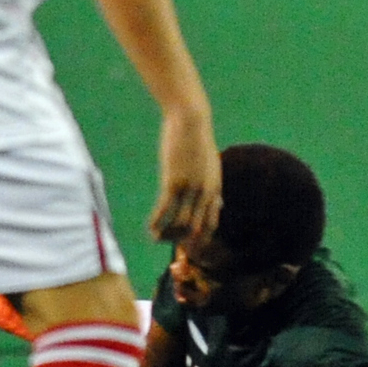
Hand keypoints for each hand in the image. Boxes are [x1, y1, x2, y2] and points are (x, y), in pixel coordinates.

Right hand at [147, 105, 220, 241]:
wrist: (192, 121)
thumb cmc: (198, 143)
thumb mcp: (211, 167)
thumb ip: (213, 187)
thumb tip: (218, 202)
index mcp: (215, 190)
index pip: (212, 224)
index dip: (200, 239)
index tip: (187, 245)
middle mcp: (205, 193)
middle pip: (196, 230)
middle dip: (182, 241)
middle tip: (167, 242)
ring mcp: (190, 189)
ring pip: (180, 225)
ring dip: (166, 235)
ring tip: (156, 237)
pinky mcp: (173, 182)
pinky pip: (164, 211)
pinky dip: (156, 223)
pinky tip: (149, 228)